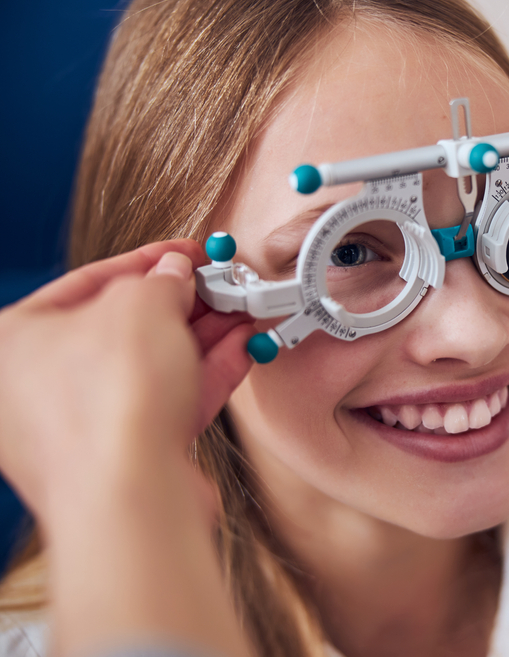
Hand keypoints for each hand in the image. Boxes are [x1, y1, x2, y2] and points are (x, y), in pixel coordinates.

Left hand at [0, 240, 254, 520]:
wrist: (131, 498)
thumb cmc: (109, 402)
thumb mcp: (142, 304)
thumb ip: (161, 279)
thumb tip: (174, 275)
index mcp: (14, 340)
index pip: (88, 282)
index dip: (148, 261)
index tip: (188, 254)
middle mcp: (38, 387)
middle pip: (124, 327)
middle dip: (184, 304)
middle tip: (222, 286)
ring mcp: (81, 427)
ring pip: (152, 368)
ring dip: (203, 338)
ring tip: (243, 313)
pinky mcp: (125, 458)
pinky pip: (168, 402)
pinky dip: (206, 375)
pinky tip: (240, 350)